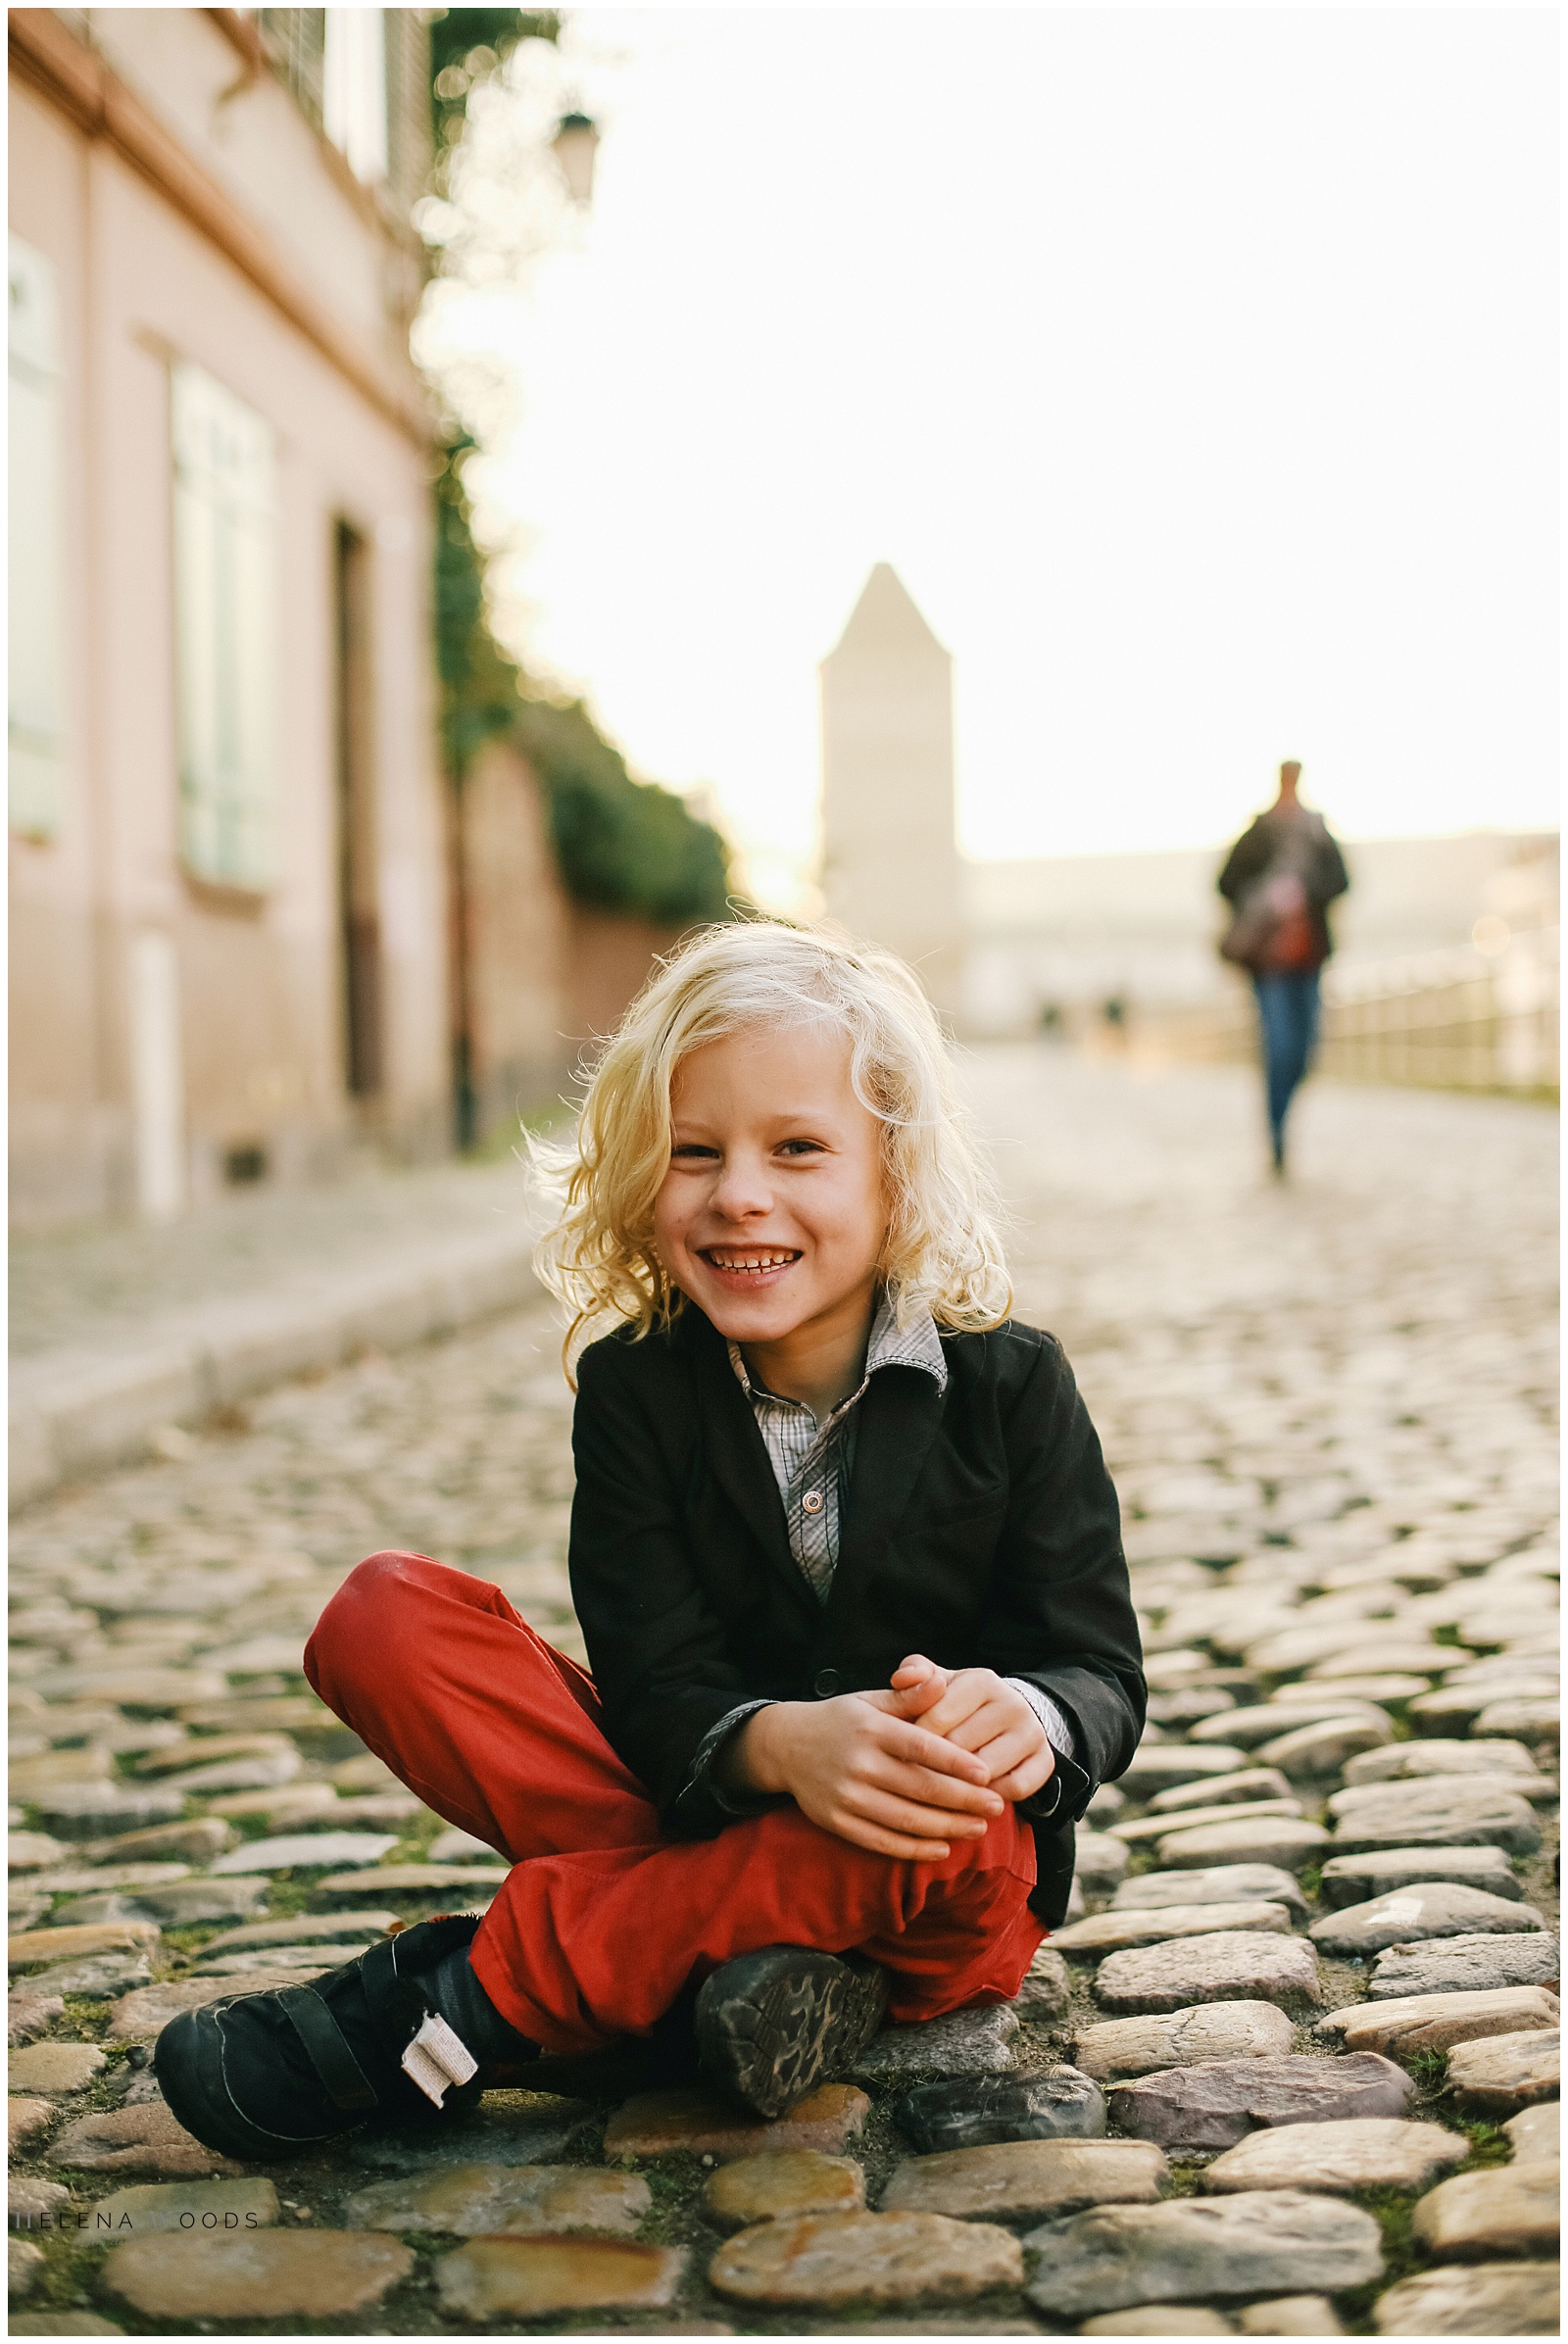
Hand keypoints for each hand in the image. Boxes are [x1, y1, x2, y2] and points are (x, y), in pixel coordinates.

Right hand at [728, 1695, 1005, 1861]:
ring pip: (905, 1819)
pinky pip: (882, 1842)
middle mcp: (858, 1764)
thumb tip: (941, 1680)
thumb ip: (909, 1696)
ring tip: (979, 1828)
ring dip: (947, 1828)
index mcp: (871, 1729)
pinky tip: (942, 1847)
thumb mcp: (872, 1700)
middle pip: (920, 1788)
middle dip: (964, 1801)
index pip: (921, 1748)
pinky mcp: (837, 1822)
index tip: (988, 1774)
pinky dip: (915, 1849)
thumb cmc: (842, 1720)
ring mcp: (846, 1797)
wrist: (786, 1746)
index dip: (957, 1763)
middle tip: (997, 1807)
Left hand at [888, 1656, 1054, 1803]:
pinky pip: (1016, 1788)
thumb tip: (901, 1678)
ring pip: (988, 1770)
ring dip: (961, 1785)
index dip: (913, 1742)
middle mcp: (1012, 1703)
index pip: (938, 1718)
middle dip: (934, 1766)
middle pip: (961, 1748)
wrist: (1006, 1717)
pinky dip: (993, 1796)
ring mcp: (1032, 1732)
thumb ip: (914, 1675)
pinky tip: (975, 1795)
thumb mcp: (936, 1684)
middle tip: (914, 1779)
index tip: (899, 1755)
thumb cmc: (957, 1703)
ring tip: (940, 1789)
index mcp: (982, 1681)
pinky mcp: (1046, 1760)